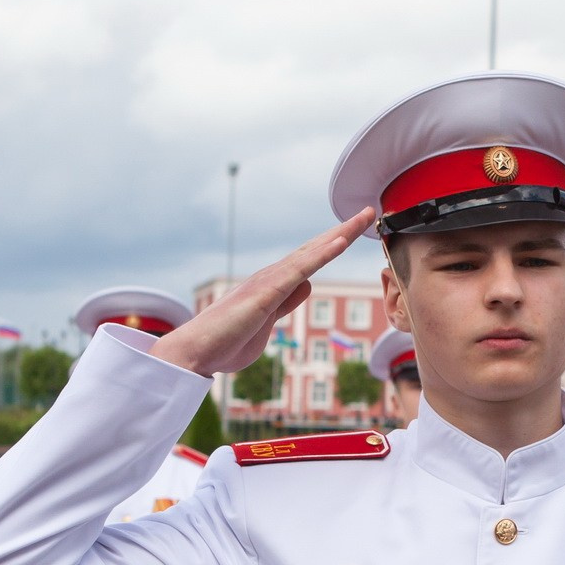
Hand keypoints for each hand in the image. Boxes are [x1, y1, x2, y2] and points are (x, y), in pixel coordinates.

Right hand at [151, 208, 375, 376]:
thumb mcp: (267, 321)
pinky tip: (341, 241)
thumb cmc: (226, 341)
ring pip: (312, 253)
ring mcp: (269, 281)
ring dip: (339, 234)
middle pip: (315, 248)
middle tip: (369, 212)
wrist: (195, 352)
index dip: (334, 244)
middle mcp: (272, 276)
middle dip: (344, 231)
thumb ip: (287, 302)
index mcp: (274, 285)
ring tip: (364, 216)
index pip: (311, 260)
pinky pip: (300, 269)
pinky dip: (322, 254)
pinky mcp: (267, 293)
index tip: (355, 231)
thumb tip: (307, 284)